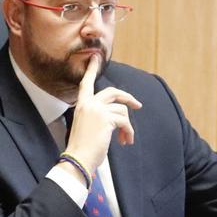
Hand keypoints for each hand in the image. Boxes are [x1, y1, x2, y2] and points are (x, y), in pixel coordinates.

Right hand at [64, 55, 141, 173]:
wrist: (78, 159)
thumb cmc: (82, 148)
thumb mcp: (87, 127)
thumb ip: (98, 117)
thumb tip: (118, 117)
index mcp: (81, 106)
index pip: (86, 84)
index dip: (92, 70)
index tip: (95, 58)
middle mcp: (88, 104)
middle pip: (113, 92)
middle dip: (127, 98)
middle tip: (137, 105)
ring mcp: (97, 110)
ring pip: (122, 111)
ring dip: (127, 126)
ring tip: (125, 139)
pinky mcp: (107, 119)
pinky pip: (125, 121)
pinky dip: (128, 132)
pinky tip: (125, 142)